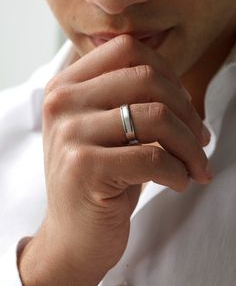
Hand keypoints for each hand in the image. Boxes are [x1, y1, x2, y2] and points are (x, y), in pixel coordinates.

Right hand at [19, 35, 210, 285]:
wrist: (73, 235)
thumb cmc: (100, 179)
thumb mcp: (107, 130)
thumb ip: (133, 100)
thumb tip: (187, 92)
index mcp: (67, 85)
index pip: (127, 49)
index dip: (167, 73)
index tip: (184, 106)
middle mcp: (62, 102)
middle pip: (147, 78)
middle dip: (187, 111)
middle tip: (200, 139)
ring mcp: (70, 133)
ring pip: (156, 117)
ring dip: (189, 146)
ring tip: (196, 165)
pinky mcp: (83, 167)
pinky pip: (153, 158)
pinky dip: (178, 172)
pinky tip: (179, 183)